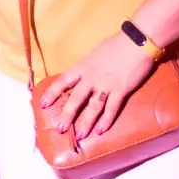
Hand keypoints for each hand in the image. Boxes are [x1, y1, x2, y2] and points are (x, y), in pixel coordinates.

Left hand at [39, 31, 157, 138]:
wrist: (136, 42)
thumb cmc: (116, 44)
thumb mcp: (95, 53)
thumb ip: (88, 66)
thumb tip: (83, 74)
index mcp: (83, 66)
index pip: (63, 81)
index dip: (52, 93)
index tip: (43, 104)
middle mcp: (91, 77)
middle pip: (76, 98)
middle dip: (67, 115)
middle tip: (60, 129)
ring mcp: (106, 85)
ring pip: (93, 107)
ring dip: (85, 123)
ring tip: (79, 136)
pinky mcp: (121, 90)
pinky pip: (112, 108)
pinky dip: (106, 120)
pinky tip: (101, 131)